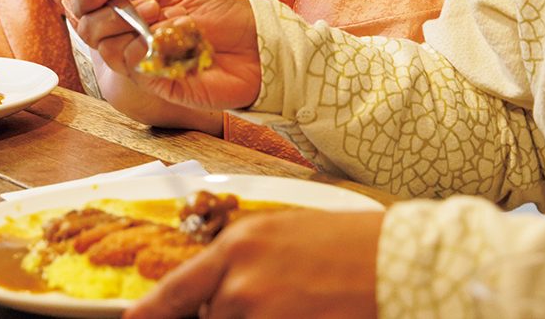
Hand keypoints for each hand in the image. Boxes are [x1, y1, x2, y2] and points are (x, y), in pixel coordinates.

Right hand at [71, 0, 260, 110]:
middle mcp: (131, 36)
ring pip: (107, 48)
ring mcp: (143, 61)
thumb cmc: (222, 12)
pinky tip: (174, 32)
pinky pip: (135, 66)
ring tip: (157, 8)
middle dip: (98, 6)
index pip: (89, 3)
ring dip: (125, 23)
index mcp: (132, 9)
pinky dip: (149, 45)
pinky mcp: (158, 83)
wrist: (259, 42)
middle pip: (88, 28)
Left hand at [124, 208, 382, 318]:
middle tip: (271, 299)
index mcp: (236, 246)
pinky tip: (302, 313)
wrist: (396, 259)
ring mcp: (262, 316)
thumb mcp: (281, 234)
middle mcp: (239, 283)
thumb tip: (219, 290)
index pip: (175, 291)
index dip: (148, 315)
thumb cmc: (345, 241)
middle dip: (227, 316)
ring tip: (294, 303)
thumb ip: (241, 262)